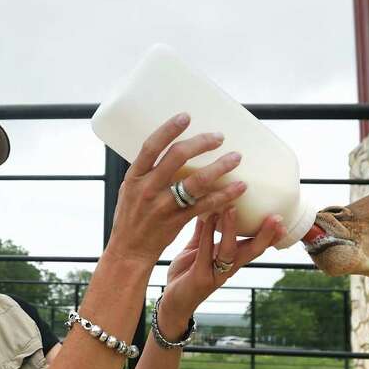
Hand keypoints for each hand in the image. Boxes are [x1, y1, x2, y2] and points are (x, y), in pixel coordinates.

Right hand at [106, 113, 246, 265]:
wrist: (129, 251)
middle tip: (219, 137)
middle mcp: (148, 189)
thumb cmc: (130, 218)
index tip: (186, 116)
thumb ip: (147, 172)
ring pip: (196, 181)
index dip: (169, 129)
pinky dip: (225, 195)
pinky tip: (239, 187)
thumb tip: (169, 150)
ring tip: (236, 157)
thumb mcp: (129, 190)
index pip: (151, 146)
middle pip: (177, 157)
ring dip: (220, 167)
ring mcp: (163, 206)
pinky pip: (206, 205)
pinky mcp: (177, 221)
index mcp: (134, 177)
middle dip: (201, 143)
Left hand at [157, 207, 284, 330]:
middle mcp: (228, 269)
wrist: (171, 302)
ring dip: (231, 230)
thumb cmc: (185, 275)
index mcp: (230, 261)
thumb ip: (203, 232)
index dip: (268, 235)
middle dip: (264, 236)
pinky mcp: (201, 277)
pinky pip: (206, 253)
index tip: (281, 220)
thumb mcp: (196, 250)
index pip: (253, 246)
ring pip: (229, 251)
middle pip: (251, 251)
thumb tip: (210, 208)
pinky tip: (209, 218)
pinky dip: (207, 235)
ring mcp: (215, 274)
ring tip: (232, 208)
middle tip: (276, 218)